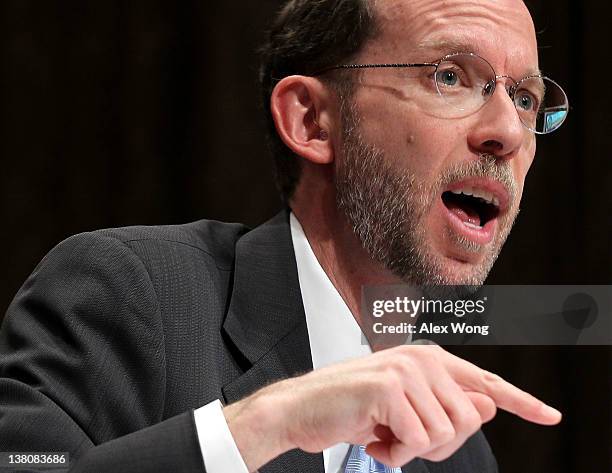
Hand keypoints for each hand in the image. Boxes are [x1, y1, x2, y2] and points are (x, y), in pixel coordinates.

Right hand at [224, 345, 560, 470]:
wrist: (301, 410)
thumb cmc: (351, 410)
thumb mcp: (405, 411)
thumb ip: (446, 405)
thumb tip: (488, 406)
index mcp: (427, 360)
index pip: (484, 380)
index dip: (521, 401)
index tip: (550, 415)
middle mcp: (421, 359)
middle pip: (468, 420)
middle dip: (437, 443)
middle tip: (401, 440)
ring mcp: (406, 370)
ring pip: (445, 433)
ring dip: (413, 449)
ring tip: (384, 435)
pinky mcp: (390, 387)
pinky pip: (417, 441)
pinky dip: (396, 454)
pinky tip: (373, 438)